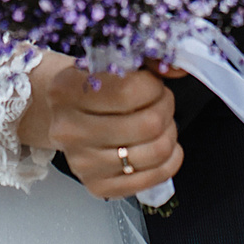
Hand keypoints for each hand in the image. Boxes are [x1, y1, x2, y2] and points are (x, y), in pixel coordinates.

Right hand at [43, 60, 181, 200]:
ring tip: (160, 123)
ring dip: (169, 133)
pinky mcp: (97, 185)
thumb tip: (178, 67)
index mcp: (66, 90)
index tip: (152, 83)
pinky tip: (162, 146)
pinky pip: (153, 179)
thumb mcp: (111, 61)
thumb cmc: (93, 86)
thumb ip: (148, 58)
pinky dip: (169, 160)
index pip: (129, 91)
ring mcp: (81, 162)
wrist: (65, 113)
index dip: (154, 86)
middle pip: (148, 124)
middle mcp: (68, 129)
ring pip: (155, 151)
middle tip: (160, 101)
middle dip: (166, 108)